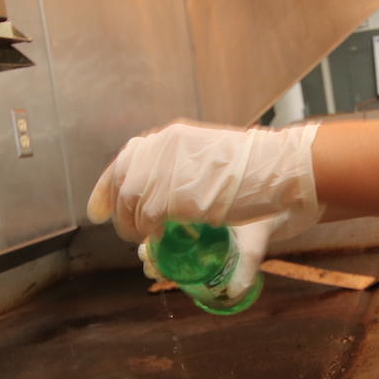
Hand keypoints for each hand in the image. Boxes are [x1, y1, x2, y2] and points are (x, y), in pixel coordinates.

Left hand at [87, 120, 321, 242]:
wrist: (281, 171)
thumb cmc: (253, 171)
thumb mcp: (208, 161)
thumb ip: (181, 172)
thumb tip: (154, 195)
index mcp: (171, 138)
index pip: (125, 159)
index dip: (104, 188)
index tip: (96, 213)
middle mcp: (165, 147)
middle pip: (122, 181)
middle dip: (118, 212)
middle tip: (130, 233)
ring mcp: (171, 168)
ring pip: (131, 201)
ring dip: (132, 225)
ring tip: (146, 239)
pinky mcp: (179, 193)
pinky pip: (148, 215)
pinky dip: (148, 230)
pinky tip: (159, 237)